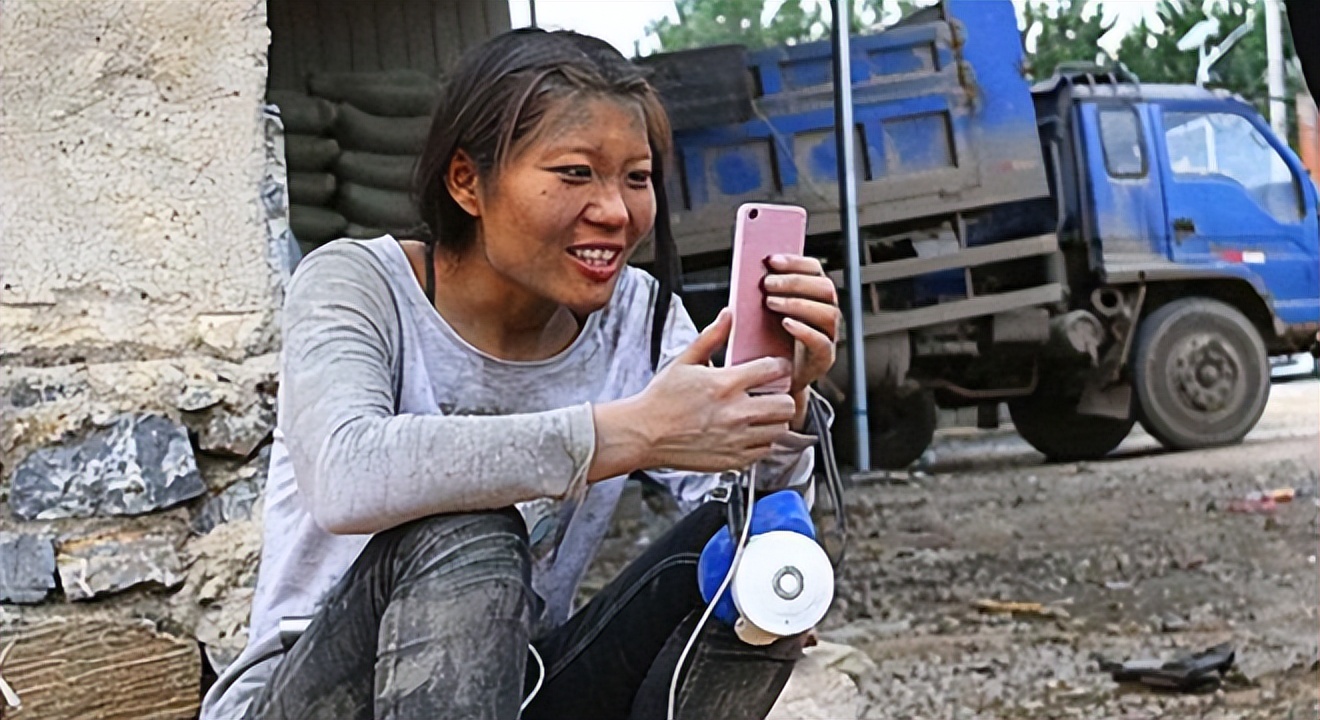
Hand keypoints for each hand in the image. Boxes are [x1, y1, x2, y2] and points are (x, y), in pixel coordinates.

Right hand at [589, 309, 797, 478]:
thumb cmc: (661, 399)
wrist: (644, 434)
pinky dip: (762, 441)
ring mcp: (736, 439)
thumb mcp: (684, 361)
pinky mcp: (733, 460)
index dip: (780, 366)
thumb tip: (728, 315)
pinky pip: (765, 450)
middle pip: (785, 404)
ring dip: (774, 420)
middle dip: (783, 396)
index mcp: (725, 384)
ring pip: (779, 429)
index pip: (773, 370)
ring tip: (761, 415)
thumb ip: (711, 337)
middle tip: (772, 394)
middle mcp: (736, 412)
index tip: (777, 368)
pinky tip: (748, 433)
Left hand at [762, 254, 840, 418]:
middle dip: (795, 282)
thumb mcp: (762, 314)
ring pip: (827, 313)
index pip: (814, 270)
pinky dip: (804, 330)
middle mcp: (825, 313)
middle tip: (766, 283)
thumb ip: (762, 294)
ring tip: (770, 303)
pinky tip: (786, 324)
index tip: (771, 260)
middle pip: (825, 288)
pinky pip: (821, 342)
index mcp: (813, 297)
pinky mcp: (823, 358)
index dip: (795, 262)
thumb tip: (746, 271)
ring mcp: (828, 336)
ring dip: (798, 303)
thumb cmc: (767, 343)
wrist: (772, 382)